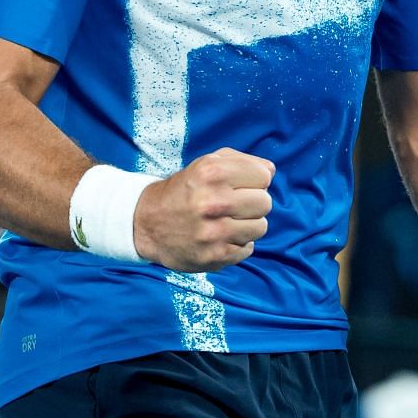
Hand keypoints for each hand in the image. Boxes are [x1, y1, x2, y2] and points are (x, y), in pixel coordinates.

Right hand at [132, 147, 273, 272]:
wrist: (146, 223)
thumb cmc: (184, 190)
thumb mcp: (207, 164)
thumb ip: (242, 161)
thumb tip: (271, 171)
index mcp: (212, 173)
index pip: (264, 176)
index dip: (254, 180)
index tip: (240, 185)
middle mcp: (213, 202)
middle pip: (265, 202)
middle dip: (253, 202)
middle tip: (235, 205)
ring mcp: (214, 232)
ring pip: (261, 227)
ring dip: (248, 225)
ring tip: (228, 221)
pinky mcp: (214, 256)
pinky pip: (248, 249)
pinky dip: (238, 244)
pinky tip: (220, 237)